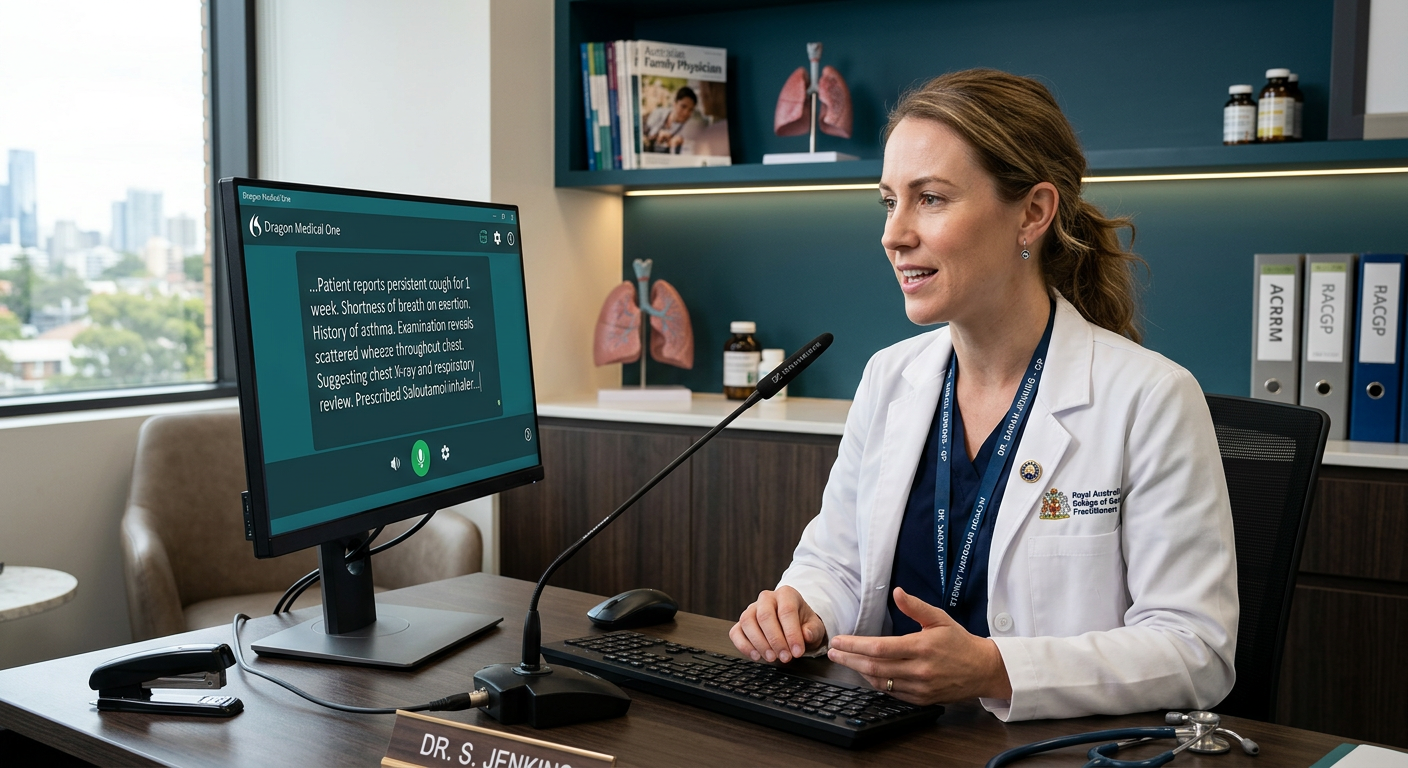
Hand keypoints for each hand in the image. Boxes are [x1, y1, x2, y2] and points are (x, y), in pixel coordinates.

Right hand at [730, 586, 826, 662]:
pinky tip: (757, 656)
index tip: (798, 652)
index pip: (787, 610)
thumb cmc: (803, 624)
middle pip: (765, 616)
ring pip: (747, 622)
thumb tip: (806, 634)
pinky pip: (736, 632)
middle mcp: (766, 598)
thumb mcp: (814, 626)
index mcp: (786, 594)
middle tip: (786, 657)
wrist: (792, 624)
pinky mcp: (741, 623)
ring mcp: (751, 609)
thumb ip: (813, 630)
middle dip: (775, 640)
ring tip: (772, 658)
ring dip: (759, 643)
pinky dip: (744, 646)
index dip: (792, 633)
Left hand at [826, 587, 1011, 704]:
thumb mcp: (939, 618)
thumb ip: (915, 607)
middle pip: (874, 667)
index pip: (879, 648)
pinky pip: (891, 693)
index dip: (855, 646)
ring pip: (880, 682)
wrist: (983, 669)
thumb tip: (896, 592)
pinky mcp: (922, 699)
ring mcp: (920, 687)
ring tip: (845, 661)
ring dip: (859, 672)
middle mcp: (919, 669)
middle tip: (832, 653)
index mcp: (921, 647)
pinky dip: (876, 683)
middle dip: (849, 660)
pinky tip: (866, 673)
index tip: (838, 641)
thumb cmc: (960, 641)